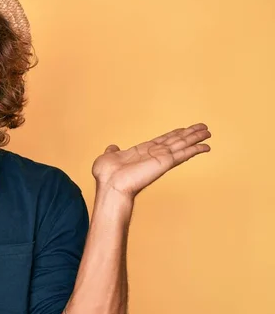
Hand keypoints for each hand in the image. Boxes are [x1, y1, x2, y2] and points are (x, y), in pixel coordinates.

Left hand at [92, 123, 211, 199]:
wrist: (110, 185)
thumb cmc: (106, 176)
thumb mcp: (108, 157)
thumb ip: (112, 151)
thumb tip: (112, 147)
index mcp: (142, 152)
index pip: (162, 140)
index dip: (174, 134)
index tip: (184, 129)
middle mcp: (154, 155)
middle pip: (176, 141)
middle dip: (189, 134)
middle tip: (203, 128)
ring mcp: (160, 159)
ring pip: (182, 145)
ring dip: (195, 138)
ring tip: (208, 132)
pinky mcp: (164, 163)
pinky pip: (183, 154)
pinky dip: (194, 150)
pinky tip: (205, 146)